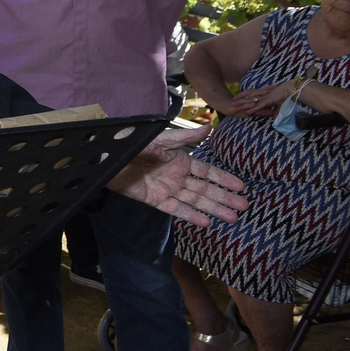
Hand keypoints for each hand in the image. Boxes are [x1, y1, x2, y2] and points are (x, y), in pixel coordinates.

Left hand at [107, 126, 247, 227]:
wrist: (106, 157)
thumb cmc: (132, 143)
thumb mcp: (160, 139)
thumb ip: (184, 137)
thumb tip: (209, 128)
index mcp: (178, 160)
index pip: (206, 171)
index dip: (223, 179)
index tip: (241, 187)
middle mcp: (175, 175)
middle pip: (204, 189)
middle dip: (224, 198)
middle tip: (243, 207)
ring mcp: (166, 188)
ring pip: (194, 201)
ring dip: (212, 209)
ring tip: (232, 218)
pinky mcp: (154, 199)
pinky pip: (175, 209)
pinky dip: (190, 215)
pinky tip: (206, 222)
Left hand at [230, 79, 298, 117]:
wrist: (291, 90)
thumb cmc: (286, 95)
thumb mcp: (280, 104)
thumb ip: (276, 110)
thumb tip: (274, 117)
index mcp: (264, 93)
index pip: (252, 93)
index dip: (245, 95)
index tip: (238, 97)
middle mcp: (262, 95)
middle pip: (248, 96)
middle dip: (240, 98)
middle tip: (232, 101)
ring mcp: (264, 97)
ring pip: (251, 100)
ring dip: (243, 103)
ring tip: (235, 106)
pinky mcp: (268, 101)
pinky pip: (259, 105)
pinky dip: (253, 109)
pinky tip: (248, 112)